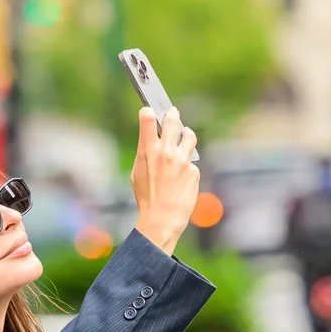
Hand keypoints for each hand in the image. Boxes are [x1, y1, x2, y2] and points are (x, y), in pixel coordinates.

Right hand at [131, 107, 198, 255]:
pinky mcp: (193, 171)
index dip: (148, 112)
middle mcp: (166, 151)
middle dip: (172, 115)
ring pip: (189, 135)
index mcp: (148, 150)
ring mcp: (182, 160)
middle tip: (173, 115)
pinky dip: (187, 166)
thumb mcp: (137, 173)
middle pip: (173, 119)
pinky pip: (191, 162)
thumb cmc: (146, 198)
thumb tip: (151, 140)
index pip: (148, 118)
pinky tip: (181, 178)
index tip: (150, 112)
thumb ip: (145, 153)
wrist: (161, 220)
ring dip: (186, 134)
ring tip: (185, 136)